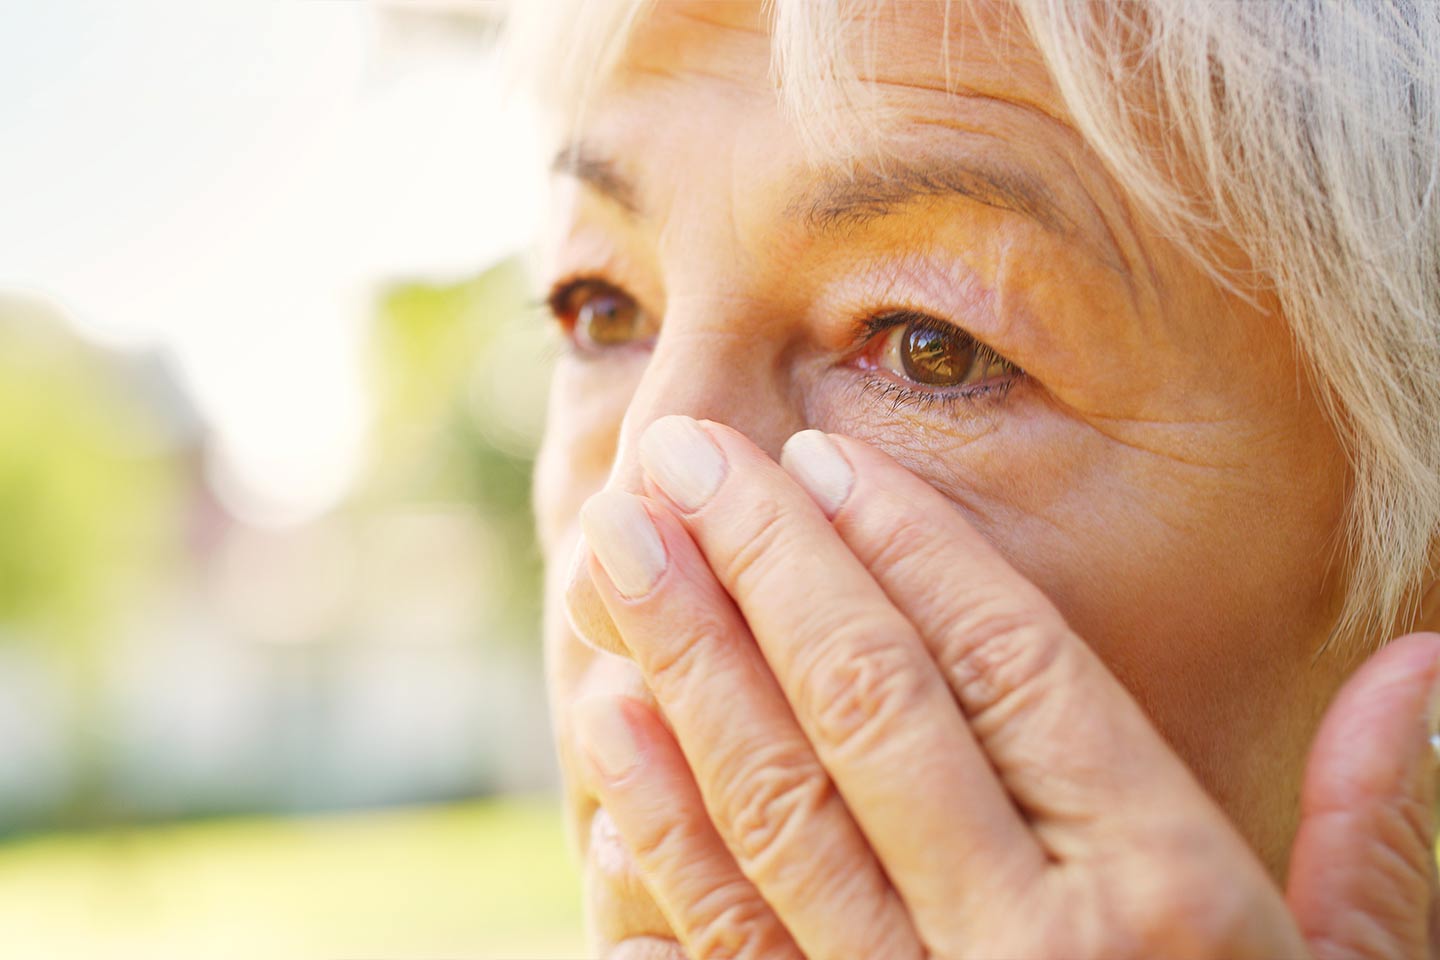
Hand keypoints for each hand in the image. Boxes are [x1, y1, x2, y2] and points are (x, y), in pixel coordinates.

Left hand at [569, 415, 1439, 958]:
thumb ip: (1378, 825)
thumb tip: (1427, 663)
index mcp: (1169, 900)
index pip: (1012, 668)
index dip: (909, 547)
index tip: (823, 458)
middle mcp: (1029, 948)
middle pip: (869, 705)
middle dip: (762, 561)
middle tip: (680, 452)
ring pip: (772, 804)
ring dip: (681, 661)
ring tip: (616, 542)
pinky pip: (724, 944)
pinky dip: (657, 833)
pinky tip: (611, 726)